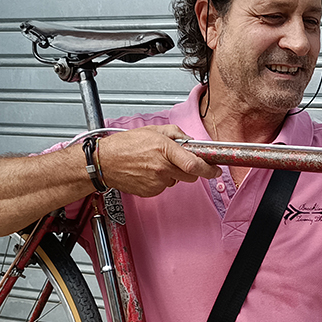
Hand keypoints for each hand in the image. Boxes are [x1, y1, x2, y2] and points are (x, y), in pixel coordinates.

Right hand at [95, 125, 220, 195]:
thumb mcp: (152, 130)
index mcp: (164, 150)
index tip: (216, 170)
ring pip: (177, 181)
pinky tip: (149, 171)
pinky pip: (165, 187)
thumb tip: (189, 141)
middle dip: (191, 170)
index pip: (194, 164)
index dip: (209, 169)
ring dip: (173, 173)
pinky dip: (161, 180)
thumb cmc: (125, 145)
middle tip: (181, 162)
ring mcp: (156, 182)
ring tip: (155, 163)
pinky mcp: (151, 192)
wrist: (105, 162)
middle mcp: (162, 168)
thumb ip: (175, 133)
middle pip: (190, 176)